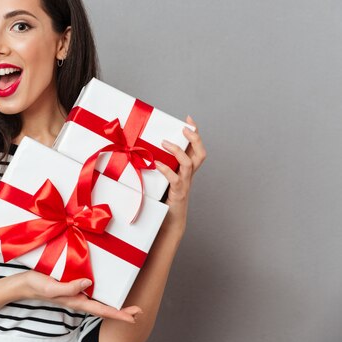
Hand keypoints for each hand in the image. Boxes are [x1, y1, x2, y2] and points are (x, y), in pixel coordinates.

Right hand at [18, 270, 142, 322]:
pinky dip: (104, 295)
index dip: (118, 314)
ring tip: (129, 305)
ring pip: (100, 302)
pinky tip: (108, 291)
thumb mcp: (52, 287)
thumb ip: (69, 287)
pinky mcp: (73, 287)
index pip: (102, 310)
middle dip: (122, 312)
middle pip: (105, 308)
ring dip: (115, 305)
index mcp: (76, 301)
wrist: (24, 284)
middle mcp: (79, 299)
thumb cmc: (37, 285)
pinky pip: (92, 293)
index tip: (133, 317)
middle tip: (139, 312)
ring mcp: (77, 294)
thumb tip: (89, 283)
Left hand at [155, 115, 206, 231]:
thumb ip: (159, 165)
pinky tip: (157, 164)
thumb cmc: (165, 199)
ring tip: (165, 142)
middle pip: (201, 154)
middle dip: (194, 138)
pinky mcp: (178, 193)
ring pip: (189, 163)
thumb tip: (141, 150)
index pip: (196, 148)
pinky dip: (166, 170)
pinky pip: (175, 179)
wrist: (170, 222)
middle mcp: (189, 175)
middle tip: (184, 128)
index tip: (188, 119)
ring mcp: (184, 184)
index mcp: (187, 170)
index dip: (195, 133)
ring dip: (177, 150)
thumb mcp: (163, 178)